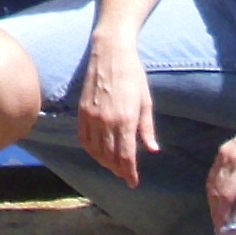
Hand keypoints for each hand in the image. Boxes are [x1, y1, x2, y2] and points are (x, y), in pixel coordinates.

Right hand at [77, 31, 157, 188]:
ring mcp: (92, 116)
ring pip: (96, 151)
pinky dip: (91, 150)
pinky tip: (98, 153)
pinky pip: (84, 139)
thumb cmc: (133, 74)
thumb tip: (152, 150)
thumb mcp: (145, 101)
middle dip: (119, 170)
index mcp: (126, 119)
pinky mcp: (82, 111)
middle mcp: (107, 121)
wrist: (110, 52)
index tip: (134, 182)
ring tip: (114, 166)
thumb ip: (147, 128)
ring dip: (105, 163)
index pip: (126, 157)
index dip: (130, 173)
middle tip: (126, 175)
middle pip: (110, 157)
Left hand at [206, 106, 235, 231]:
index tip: (215, 219)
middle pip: (218, 191)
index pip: (212, 183)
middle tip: (219, 232)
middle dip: (217, 213)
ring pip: (228, 193)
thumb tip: (230, 180)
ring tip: (228, 231)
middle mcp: (231, 157)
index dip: (212, 203)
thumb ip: (235, 160)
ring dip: (226, 214)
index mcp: (225, 152)